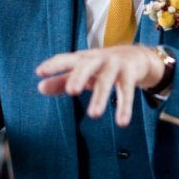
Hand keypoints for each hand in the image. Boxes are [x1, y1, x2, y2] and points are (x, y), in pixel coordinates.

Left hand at [36, 45, 163, 126]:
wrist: (138, 56)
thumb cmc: (103, 67)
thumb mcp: (84, 73)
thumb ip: (62, 80)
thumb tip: (40, 87)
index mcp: (84, 58)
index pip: (67, 59)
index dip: (55, 65)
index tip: (40, 72)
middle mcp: (99, 59)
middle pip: (87, 66)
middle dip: (79, 76)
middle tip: (71, 91)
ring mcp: (116, 65)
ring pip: (107, 80)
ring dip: (101, 96)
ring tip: (93, 114)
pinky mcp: (130, 74)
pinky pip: (127, 91)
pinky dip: (125, 106)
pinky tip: (121, 122)